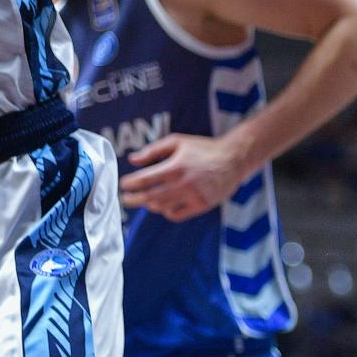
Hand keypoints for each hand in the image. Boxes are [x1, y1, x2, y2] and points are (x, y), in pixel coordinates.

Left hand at [118, 133, 248, 221]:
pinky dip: (166, 212)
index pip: (146, 179)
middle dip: (134, 199)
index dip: (131, 184)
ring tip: (143, 200)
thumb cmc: (202, 148)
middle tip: (124, 199)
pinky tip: (163, 206)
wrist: (233, 159)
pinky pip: (178, 214)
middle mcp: (184, 184)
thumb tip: (132, 159)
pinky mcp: (202, 206)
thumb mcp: (177, 142)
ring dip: (150, 205)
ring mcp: (194, 197)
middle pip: (150, 197)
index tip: (122, 184)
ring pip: (163, 207)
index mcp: (176, 166)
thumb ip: (153, 150)